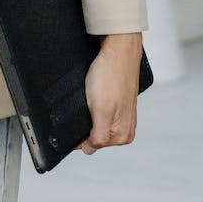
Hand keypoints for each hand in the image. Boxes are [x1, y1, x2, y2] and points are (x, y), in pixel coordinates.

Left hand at [79, 32, 142, 153]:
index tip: (77, 118)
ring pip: (95, 125)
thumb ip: (99, 135)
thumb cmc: (109, 76)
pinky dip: (94, 106)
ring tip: (92, 97)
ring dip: (90, 115)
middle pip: (93, 137)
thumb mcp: (101, 110)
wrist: (118, 51)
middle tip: (86, 104)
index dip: (79, 134)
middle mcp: (125, 131)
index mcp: (122, 136)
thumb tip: (89, 150)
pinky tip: (95, 95)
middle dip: (86, 123)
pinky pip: (100, 113)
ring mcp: (123, 119)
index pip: (90, 146)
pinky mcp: (120, 107)